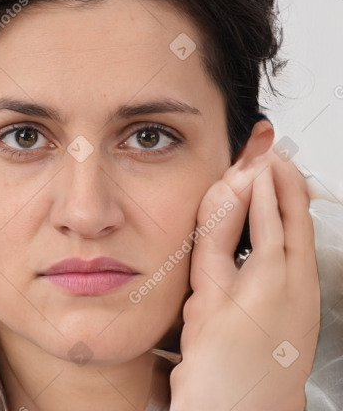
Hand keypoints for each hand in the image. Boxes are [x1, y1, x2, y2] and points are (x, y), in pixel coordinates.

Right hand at [169, 146, 320, 410]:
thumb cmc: (219, 363)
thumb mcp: (208, 292)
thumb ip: (216, 238)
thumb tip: (226, 195)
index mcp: (273, 271)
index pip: (269, 207)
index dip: (260, 175)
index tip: (255, 150)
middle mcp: (298, 280)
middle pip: (298, 214)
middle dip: (286, 178)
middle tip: (274, 151)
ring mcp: (306, 296)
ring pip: (305, 233)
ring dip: (293, 199)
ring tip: (281, 177)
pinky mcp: (304, 310)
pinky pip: (304, 252)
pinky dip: (294, 226)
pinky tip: (283, 226)